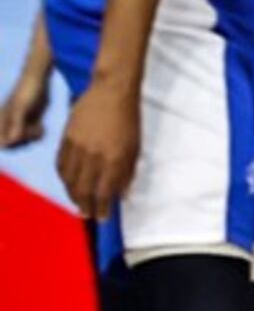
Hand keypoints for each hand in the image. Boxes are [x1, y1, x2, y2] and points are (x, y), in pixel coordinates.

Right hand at [1, 61, 48, 147]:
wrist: (38, 81)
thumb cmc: (26, 92)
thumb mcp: (21, 108)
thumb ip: (16, 124)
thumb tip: (12, 141)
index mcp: (2, 121)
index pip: (2, 142)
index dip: (11, 144)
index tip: (20, 138)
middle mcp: (9, 124)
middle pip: (14, 144)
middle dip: (24, 139)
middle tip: (32, 129)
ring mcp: (20, 124)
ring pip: (25, 140)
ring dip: (32, 136)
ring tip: (38, 127)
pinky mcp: (30, 122)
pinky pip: (33, 135)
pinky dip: (38, 133)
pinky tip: (41, 126)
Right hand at [57, 81, 140, 219]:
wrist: (111, 91)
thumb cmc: (129, 120)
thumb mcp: (136, 148)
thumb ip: (128, 172)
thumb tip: (123, 195)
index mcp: (115, 159)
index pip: (105, 192)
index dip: (102, 208)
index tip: (102, 218)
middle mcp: (94, 156)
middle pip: (84, 189)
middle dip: (85, 205)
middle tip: (87, 215)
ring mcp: (78, 147)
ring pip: (70, 179)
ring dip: (73, 194)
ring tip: (78, 203)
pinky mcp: (66, 138)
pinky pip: (61, 163)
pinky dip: (63, 177)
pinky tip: (67, 183)